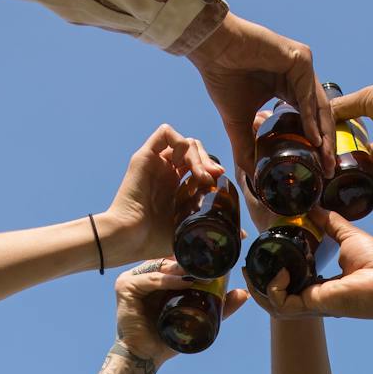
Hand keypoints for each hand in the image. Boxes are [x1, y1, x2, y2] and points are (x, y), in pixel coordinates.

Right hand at [100, 124, 223, 265]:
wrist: (132, 238)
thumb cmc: (155, 240)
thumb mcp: (190, 230)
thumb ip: (212, 226)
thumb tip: (241, 233)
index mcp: (176, 187)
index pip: (199, 166)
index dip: (212, 170)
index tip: (219, 182)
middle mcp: (166, 172)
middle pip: (194, 151)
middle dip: (208, 160)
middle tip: (215, 176)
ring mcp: (156, 163)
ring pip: (184, 142)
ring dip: (198, 154)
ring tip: (202, 175)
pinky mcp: (145, 156)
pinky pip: (165, 133)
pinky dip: (180, 143)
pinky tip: (185, 164)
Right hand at [115, 257, 249, 363]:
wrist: (146, 356)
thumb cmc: (168, 338)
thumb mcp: (198, 319)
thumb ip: (220, 307)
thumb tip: (244, 293)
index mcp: (158, 278)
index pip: (177, 262)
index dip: (195, 259)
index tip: (216, 260)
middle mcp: (144, 275)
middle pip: (169, 261)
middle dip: (190, 262)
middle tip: (212, 263)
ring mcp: (133, 279)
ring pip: (160, 267)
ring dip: (182, 268)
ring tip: (201, 273)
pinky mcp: (125, 288)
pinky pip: (149, 279)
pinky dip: (167, 280)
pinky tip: (185, 282)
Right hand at [188, 14, 333, 178]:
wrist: (212, 51)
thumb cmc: (223, 79)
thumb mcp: (238, 122)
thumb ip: (248, 147)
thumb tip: (253, 177)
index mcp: (287, 87)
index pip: (308, 118)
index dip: (314, 145)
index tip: (319, 169)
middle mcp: (298, 76)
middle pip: (318, 114)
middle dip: (325, 144)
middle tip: (329, 170)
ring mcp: (302, 65)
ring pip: (318, 105)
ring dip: (324, 134)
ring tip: (325, 160)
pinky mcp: (301, 58)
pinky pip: (308, 93)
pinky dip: (312, 117)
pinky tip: (314, 139)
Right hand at [249, 212, 372, 321]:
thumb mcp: (347, 234)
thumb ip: (329, 222)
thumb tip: (313, 207)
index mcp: (322, 282)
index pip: (292, 283)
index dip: (276, 273)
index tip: (266, 255)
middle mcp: (314, 295)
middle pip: (278, 297)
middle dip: (260, 285)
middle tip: (249, 268)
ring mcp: (311, 302)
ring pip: (274, 304)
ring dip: (260, 289)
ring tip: (252, 272)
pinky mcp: (311, 305)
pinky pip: (280, 303)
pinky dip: (274, 288)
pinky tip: (281, 273)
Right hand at [332, 68, 372, 202]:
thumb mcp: (366, 99)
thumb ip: (343, 109)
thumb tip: (321, 116)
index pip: (364, 144)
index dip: (347, 151)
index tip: (327, 157)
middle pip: (367, 165)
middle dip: (349, 172)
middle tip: (326, 178)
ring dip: (356, 187)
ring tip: (333, 194)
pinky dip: (371, 200)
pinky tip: (352, 205)